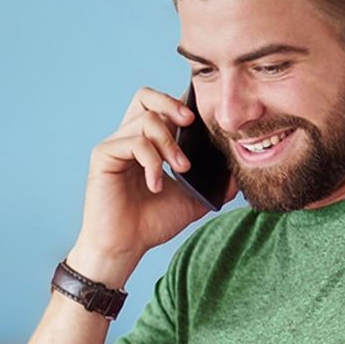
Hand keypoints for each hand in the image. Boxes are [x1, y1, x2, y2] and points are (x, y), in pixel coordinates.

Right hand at [70, 86, 238, 271]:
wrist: (124, 247)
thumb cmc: (151, 223)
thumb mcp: (192, 200)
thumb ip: (213, 184)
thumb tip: (240, 171)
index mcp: (147, 143)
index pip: (160, 105)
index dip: (180, 103)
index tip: (203, 119)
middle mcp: (128, 138)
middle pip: (145, 96)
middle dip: (172, 104)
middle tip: (191, 122)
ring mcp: (115, 145)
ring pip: (146, 120)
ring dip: (170, 143)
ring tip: (182, 169)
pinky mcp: (103, 156)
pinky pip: (134, 142)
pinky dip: (152, 162)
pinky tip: (157, 184)